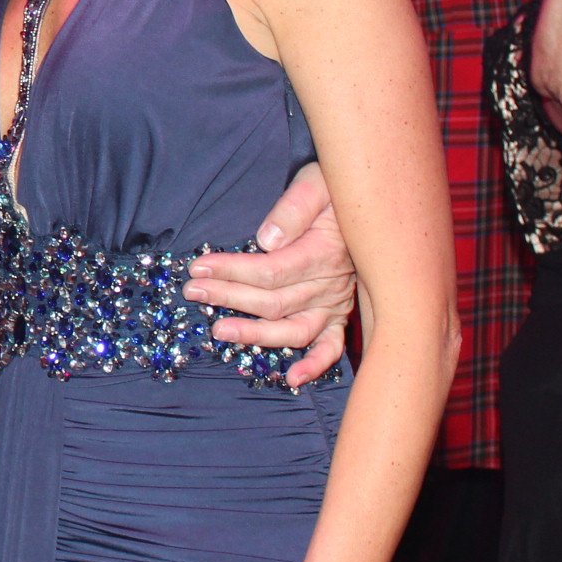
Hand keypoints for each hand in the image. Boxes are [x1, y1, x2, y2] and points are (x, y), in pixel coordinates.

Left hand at [186, 162, 352, 384]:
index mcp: (324, 253)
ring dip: (255, 334)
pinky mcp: (339, 314)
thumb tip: (265, 241)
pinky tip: (293, 378)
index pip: (269, 271)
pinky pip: (331, 347)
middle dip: (228, 297)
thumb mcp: (316, 182)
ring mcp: (335, 303)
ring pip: (294, 329)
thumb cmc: (337, 188)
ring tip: (219, 330)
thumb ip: (293, 209)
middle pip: (273, 301)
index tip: (199, 266)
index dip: (231, 271)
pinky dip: (315, 365)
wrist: (368, 203)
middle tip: (192, 291)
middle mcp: (330, 285)